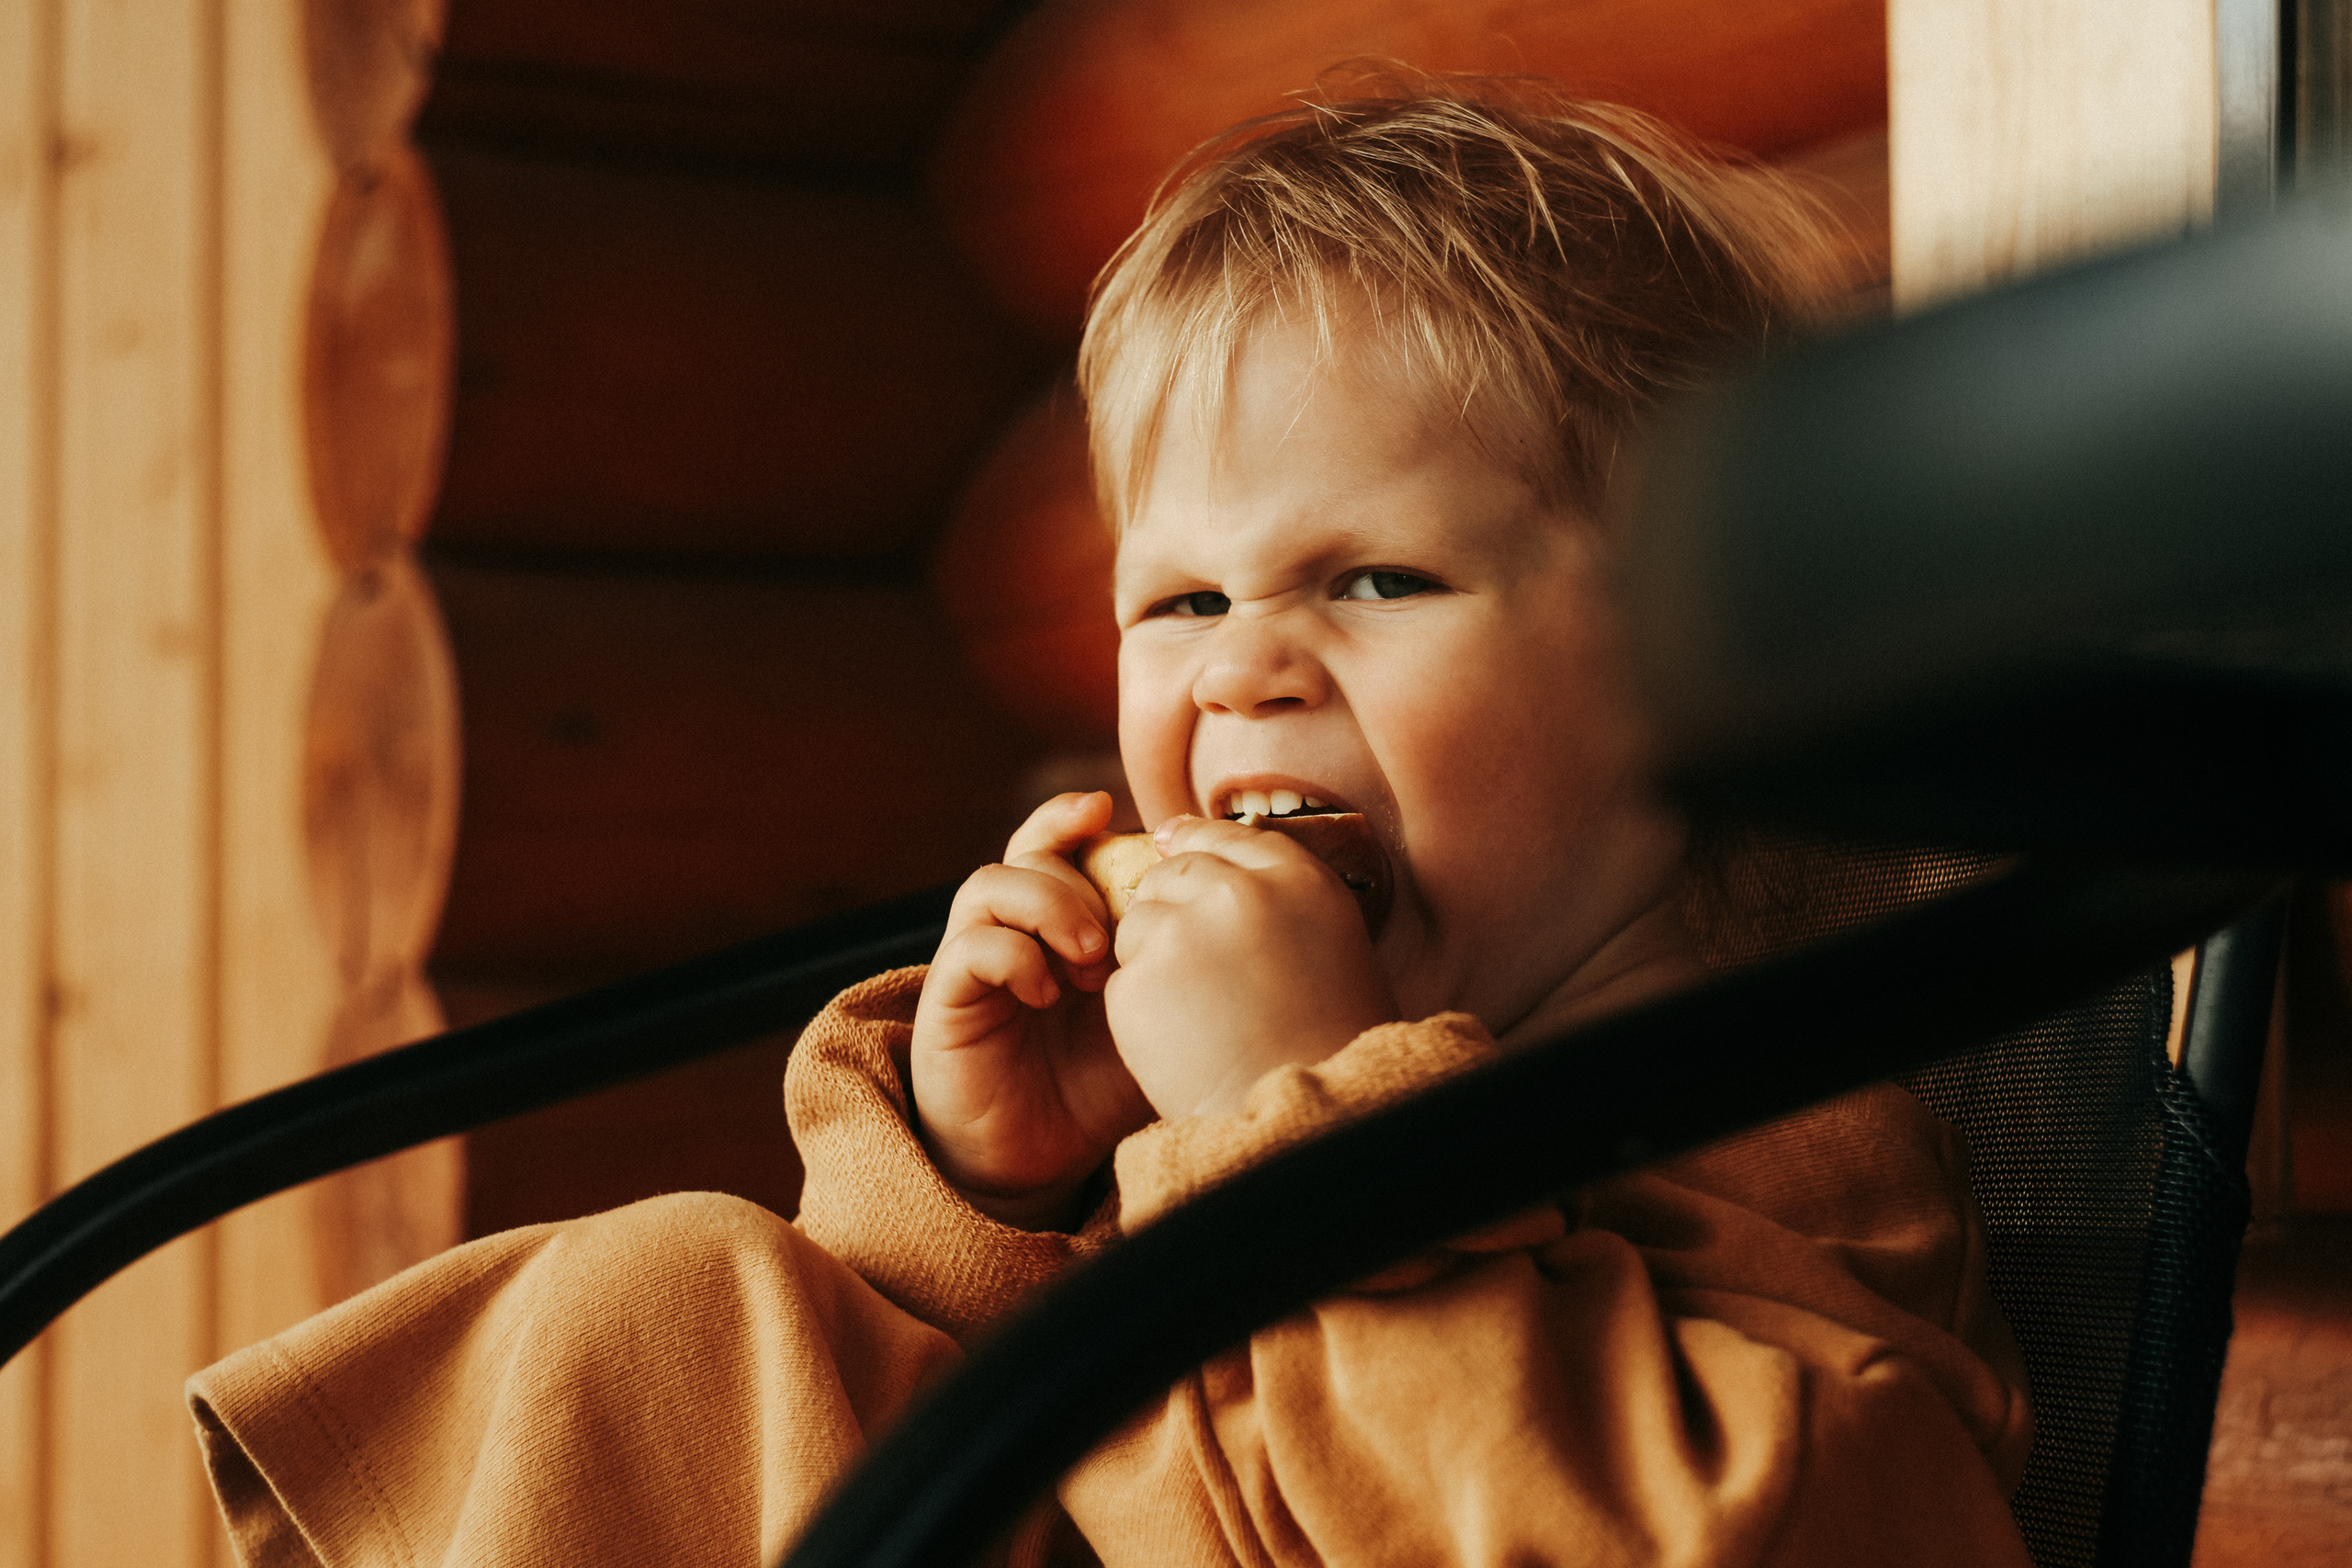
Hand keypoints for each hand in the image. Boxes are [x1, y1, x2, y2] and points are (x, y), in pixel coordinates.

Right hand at [912, 792, 1156, 1227]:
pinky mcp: (948, 1002)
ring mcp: (977, 964)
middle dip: (1077, 871)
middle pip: (1028, 852)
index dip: (1079, 819)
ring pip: (990, 886)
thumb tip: (1240, 920)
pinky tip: (1047, 994)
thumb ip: (1176, 970)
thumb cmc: (1097, 1091)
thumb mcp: (1153, 1021)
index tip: (1119, 815)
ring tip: (1090, 959)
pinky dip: (1012, 956)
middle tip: (1118, 930)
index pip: (1061, 845)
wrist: (1038, 1164)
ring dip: (1047, 906)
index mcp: (1060, 925)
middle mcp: (1015, 932)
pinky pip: (969, 949)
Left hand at [1106, 815, 1396, 1119]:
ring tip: (1201, 1015)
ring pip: (1137, 922)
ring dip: (1154, 957)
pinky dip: (1141, 1008)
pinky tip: (1182, 1043)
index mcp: (1298, 880)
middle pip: (1173, 872)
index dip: (1200, 844)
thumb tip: (1207, 857)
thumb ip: (1279, 896)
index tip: (1180, 851)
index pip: (1230, 835)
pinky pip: (1122, 979)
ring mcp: (1180, 934)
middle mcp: (1236, 892)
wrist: (1308, 1124)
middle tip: (1202, 970)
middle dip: (1174, 907)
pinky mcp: (1136, 983)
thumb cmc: (1334, 1044)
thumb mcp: (1334, 946)